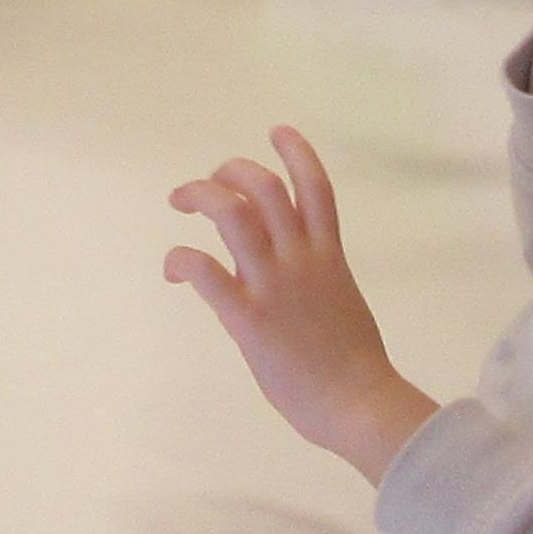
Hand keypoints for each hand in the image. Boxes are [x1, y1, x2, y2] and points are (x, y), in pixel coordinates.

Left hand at [163, 131, 437, 482]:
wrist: (357, 402)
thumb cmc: (354, 364)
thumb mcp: (341, 302)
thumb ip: (316, 278)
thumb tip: (289, 277)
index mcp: (328, 256)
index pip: (316, 188)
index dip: (296, 152)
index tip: (277, 131)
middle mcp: (300, 259)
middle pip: (265, 188)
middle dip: (230, 171)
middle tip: (210, 182)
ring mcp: (273, 284)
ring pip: (233, 214)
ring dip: (200, 196)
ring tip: (181, 200)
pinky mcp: (247, 316)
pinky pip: (204, 270)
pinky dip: (180, 260)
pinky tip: (175, 271)